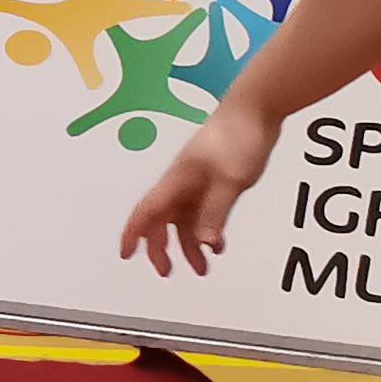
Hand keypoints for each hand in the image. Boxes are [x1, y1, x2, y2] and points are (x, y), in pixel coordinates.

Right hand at [123, 101, 282, 277]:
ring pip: (184, 219)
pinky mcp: (213, 179)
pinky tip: (218, 242)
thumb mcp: (230, 181)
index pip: (147, 212)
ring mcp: (197, 181)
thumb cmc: (238, 139)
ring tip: (203, 268)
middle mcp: (181, 184)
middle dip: (160, 248)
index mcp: (177, 182)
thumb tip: (205, 243)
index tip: (126, 255)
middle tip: (167, 272)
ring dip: (189, 244)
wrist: (254, 109)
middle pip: (161, 220)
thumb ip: (215, 213)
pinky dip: (206, 229)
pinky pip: (202, 211)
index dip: (133, 234)